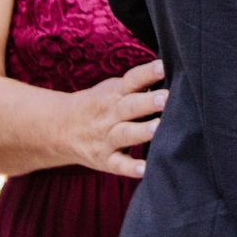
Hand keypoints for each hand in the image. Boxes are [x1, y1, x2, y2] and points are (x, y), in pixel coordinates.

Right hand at [62, 58, 165, 177]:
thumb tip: (175, 77)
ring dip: (142, 131)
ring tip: (157, 127)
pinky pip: (119, 164)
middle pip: (130, 107)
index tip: (164, 66)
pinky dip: (131, 168)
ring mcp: (107, 138)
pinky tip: (145, 169)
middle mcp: (111, 114)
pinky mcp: (105, 159)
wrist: (61, 129)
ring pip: (125, 134)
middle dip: (148, 102)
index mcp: (114, 93)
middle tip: (166, 98)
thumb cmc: (101, 105)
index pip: (132, 80)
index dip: (148, 73)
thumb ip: (139, 85)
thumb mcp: (113, 89)